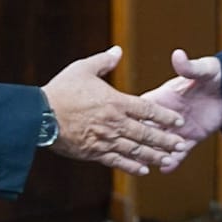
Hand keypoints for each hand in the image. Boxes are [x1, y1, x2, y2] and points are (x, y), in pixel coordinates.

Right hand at [41, 46, 189, 174]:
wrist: (39, 116)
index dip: (164, 115)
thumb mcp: (83, 69)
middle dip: (166, 139)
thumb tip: (118, 51)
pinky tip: (144, 169)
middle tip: (181, 144)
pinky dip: (132, 166)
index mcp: (115, 102)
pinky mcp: (94, 152)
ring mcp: (105, 140)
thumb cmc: (61, 90)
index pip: (147, 109)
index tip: (178, 121)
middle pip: (146, 133)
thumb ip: (103, 61)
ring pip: (136, 150)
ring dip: (154, 155)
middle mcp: (115, 123)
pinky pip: (117, 161)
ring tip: (169, 160)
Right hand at [140, 49, 221, 171]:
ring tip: (147, 165)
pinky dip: (174, 162)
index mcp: (164, 96)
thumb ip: (189, 67)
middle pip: (148, 129)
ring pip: (162, 144)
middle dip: (141, 141)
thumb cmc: (216, 73)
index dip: (133, 116)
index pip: (143, 107)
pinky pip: (181, 153)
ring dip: (155, 154)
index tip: (122, 124)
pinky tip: (165, 170)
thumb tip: (178, 55)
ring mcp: (179, 128)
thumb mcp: (203, 69)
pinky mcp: (192, 137)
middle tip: (132, 151)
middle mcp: (168, 114)